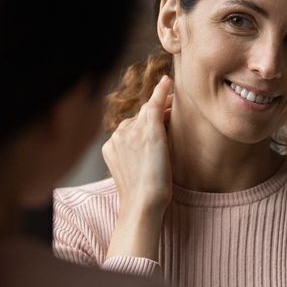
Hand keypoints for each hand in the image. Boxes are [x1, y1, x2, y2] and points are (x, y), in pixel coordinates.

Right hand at [103, 75, 172, 260]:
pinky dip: (161, 92)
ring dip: (162, 106)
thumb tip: (150, 149)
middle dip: (154, 113)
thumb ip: (136, 157)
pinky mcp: (148, 131)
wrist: (143, 204)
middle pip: (138, 117)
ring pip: (147, 113)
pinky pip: (154, 105)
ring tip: (175, 104)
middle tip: (172, 109)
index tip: (156, 120)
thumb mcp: (134, 173)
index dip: (144, 123)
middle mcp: (117, 136)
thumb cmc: (143, 196)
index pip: (129, 127)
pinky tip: (168, 82)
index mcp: (111, 147)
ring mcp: (131, 131)